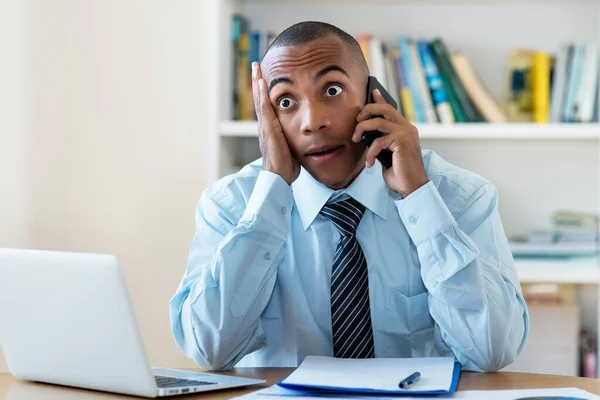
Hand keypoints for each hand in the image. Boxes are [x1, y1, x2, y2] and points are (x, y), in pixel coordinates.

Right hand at [252, 62, 299, 184]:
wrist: (279, 179)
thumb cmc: (287, 167)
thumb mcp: (292, 147)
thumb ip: (295, 138)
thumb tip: (305, 134)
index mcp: (270, 128)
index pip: (267, 104)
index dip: (264, 90)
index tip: (264, 76)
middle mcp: (265, 125)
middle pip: (260, 98)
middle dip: (258, 81)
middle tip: (256, 65)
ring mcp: (265, 127)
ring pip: (260, 100)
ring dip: (258, 83)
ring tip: (256, 67)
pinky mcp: (268, 130)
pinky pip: (265, 109)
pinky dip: (262, 95)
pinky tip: (262, 83)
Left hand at [352, 89, 428, 197]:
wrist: (412, 187)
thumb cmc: (400, 173)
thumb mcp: (387, 154)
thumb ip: (381, 142)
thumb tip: (366, 135)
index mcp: (405, 130)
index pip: (391, 109)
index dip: (380, 99)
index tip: (372, 91)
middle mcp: (407, 128)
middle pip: (384, 109)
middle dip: (366, 111)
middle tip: (356, 121)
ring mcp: (406, 134)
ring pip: (377, 122)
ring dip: (362, 129)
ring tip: (355, 140)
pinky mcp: (402, 142)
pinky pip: (378, 142)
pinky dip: (370, 152)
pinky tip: (370, 163)